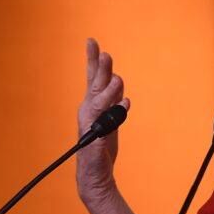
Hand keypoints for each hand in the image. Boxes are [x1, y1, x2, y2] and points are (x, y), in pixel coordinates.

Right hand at [76, 38, 133, 213]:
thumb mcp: (109, 117)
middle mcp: (88, 109)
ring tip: (118, 79)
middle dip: (100, 68)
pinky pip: (107, 122)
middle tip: (105, 53)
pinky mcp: (96, 138)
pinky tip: (125, 104)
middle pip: (95, 84)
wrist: (95, 172)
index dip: (91, 58)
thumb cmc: (101, 143)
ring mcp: (90, 123)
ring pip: (100, 100)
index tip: (91, 40)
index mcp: (91, 102)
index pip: (91, 76)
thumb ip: (113, 100)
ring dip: (110, 89)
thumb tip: (120, 85)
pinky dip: (116, 112)